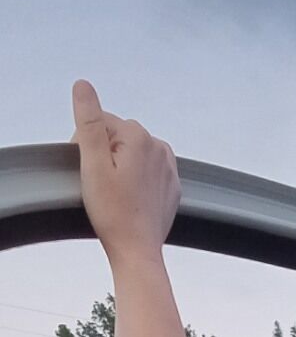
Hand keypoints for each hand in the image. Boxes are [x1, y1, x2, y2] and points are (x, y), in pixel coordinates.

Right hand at [70, 79, 180, 266]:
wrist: (137, 251)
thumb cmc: (112, 212)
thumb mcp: (92, 164)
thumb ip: (88, 122)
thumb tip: (82, 85)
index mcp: (138, 136)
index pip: (99, 124)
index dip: (84, 146)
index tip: (87, 172)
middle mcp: (159, 146)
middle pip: (117, 137)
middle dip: (104, 155)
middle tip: (101, 186)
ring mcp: (169, 167)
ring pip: (133, 154)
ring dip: (120, 167)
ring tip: (116, 194)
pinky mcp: (172, 187)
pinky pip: (148, 172)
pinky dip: (136, 180)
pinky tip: (130, 199)